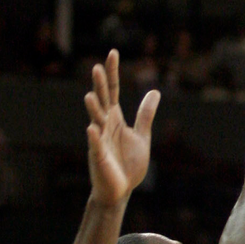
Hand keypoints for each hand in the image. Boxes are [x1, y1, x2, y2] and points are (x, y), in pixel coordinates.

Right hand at [84, 50, 159, 206]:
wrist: (121, 190)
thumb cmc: (128, 164)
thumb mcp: (141, 135)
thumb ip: (145, 115)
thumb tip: (154, 92)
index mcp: (115, 119)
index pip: (113, 91)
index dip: (113, 73)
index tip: (112, 53)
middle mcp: (104, 126)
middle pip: (102, 101)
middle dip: (100, 86)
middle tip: (97, 67)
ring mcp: (100, 140)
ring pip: (95, 121)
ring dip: (93, 109)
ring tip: (90, 95)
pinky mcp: (99, 157)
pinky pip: (96, 146)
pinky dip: (94, 137)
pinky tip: (92, 128)